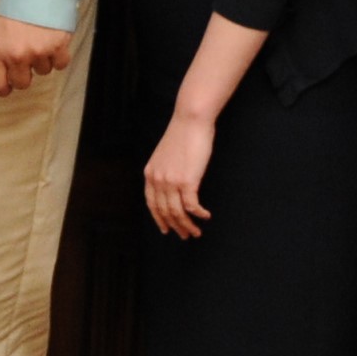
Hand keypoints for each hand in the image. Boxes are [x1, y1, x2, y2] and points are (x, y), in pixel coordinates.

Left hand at [0, 14, 77, 98]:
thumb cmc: (17, 3)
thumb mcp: (0, 28)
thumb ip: (2, 50)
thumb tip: (8, 69)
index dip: (4, 88)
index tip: (8, 87)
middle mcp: (18, 55)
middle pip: (23, 83)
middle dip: (26, 74)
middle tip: (28, 60)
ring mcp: (39, 53)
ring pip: (43, 71)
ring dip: (43, 60)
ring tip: (41, 40)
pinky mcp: (58, 47)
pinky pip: (60, 64)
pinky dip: (59, 56)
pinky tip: (55, 43)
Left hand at [141, 109, 215, 239]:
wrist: (190, 120)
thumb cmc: (183, 134)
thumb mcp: (166, 154)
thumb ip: (166, 170)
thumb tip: (173, 183)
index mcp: (150, 173)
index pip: (152, 204)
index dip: (159, 219)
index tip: (166, 229)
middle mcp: (157, 180)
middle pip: (164, 212)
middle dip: (175, 227)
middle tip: (185, 235)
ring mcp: (171, 181)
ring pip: (177, 213)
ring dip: (188, 225)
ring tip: (196, 232)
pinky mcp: (187, 181)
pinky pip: (191, 206)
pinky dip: (199, 214)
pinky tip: (206, 216)